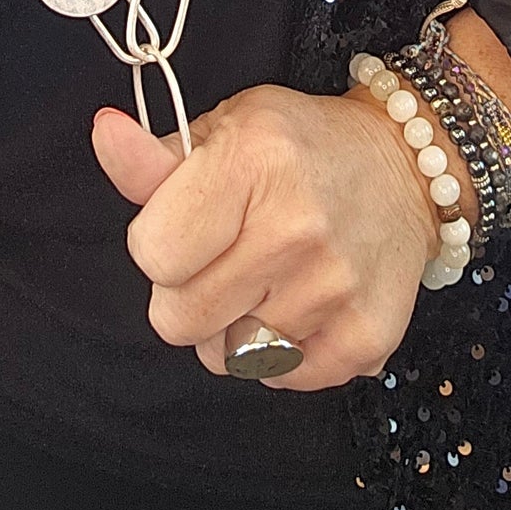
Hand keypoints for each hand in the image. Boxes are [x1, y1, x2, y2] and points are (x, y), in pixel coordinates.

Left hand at [91, 85, 442, 391]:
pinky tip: (301, 303)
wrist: (406, 166)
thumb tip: (104, 133)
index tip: (187, 226)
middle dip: (187, 294)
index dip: (159, 244)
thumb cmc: (299, 147)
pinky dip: (283, 354)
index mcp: (252, 160)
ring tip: (265, 280)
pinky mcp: (366, 335)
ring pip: (228, 357)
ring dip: (234, 328)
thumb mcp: (227, 130)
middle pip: (179, 320)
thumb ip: (155, 158)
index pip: (152, 254)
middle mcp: (295, 225)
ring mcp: (334, 286)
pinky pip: (282, 379)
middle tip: (224, 258)